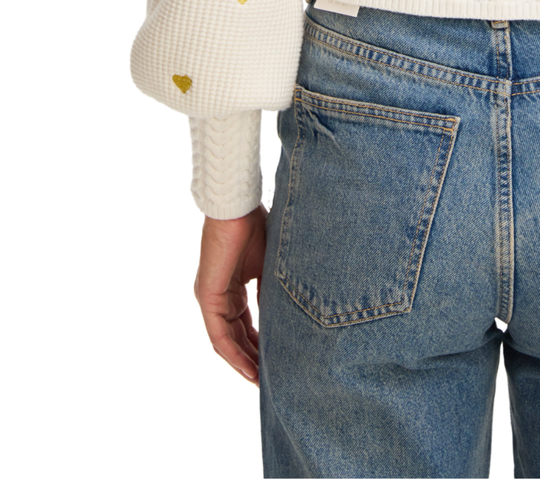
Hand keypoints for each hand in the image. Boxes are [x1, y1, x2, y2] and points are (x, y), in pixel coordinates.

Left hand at [193, 204, 267, 385]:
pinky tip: (248, 367)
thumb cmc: (256, 225)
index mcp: (231, 288)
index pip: (244, 324)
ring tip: (260, 381)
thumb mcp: (269, 266)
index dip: (259, 344)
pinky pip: (219, 334)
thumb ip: (271, 291)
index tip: (276, 360)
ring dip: (243, 362)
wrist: (238, 206)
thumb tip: (284, 317)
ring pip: (226, 340)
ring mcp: (210, 298)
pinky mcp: (207, 297)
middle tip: (270, 379)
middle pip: (235, 337)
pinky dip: (234, 353)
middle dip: (252, 358)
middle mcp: (217, 297)